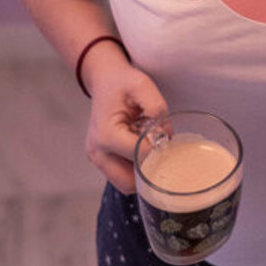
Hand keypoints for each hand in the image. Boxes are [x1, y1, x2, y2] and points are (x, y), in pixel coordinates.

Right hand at [84, 62, 167, 193]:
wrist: (104, 81)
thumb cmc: (122, 83)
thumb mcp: (143, 85)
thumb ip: (157, 108)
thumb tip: (167, 137)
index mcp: (106, 135)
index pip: (141, 157)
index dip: (159, 152)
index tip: (168, 141)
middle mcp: (98, 151)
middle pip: (130, 182)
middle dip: (150, 172)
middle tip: (161, 152)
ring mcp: (97, 158)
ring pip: (126, 184)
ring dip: (142, 172)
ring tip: (148, 149)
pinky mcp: (101, 161)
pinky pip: (122, 177)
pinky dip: (135, 170)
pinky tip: (141, 151)